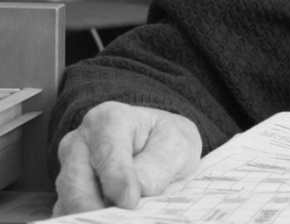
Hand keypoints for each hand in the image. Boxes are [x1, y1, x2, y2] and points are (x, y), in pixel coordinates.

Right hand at [53, 101, 201, 214]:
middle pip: (74, 180)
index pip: (107, 152)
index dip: (117, 179)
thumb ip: (155, 167)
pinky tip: (104, 223)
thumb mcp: (177, 144)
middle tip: (112, 222)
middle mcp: (81, 143)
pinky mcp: (67, 196)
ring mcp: (69, 170)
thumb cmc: (168, 141)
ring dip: (87, 218)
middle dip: (90, 206)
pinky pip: (67, 214)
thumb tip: (129, 196)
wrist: (164, 147)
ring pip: (67, 200)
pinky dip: (84, 222)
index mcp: (109, 120)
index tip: (130, 201)